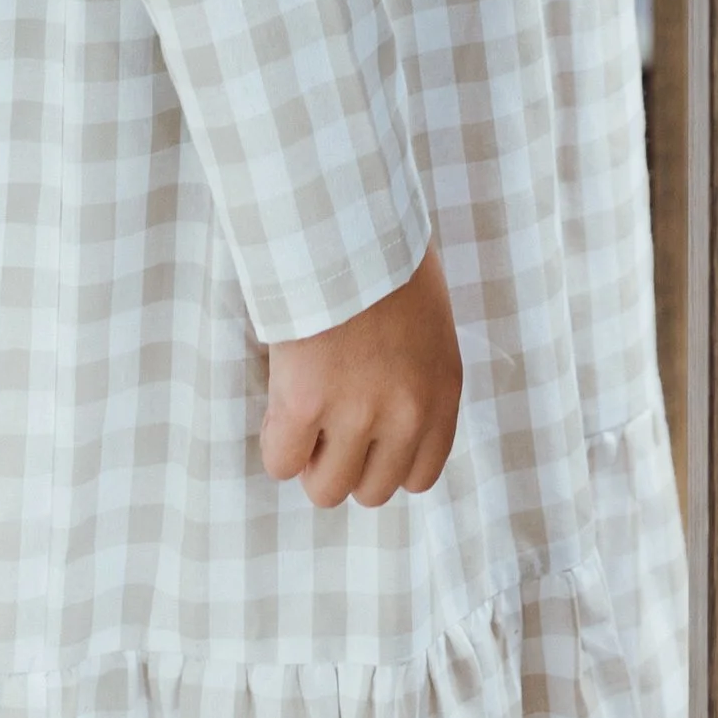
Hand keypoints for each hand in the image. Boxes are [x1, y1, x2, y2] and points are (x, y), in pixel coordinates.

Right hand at [261, 242, 462, 507]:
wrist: (347, 226)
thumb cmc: (384, 261)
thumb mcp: (426, 328)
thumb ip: (413, 380)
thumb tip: (381, 422)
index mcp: (441, 394)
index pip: (421, 475)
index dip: (385, 461)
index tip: (366, 437)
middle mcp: (406, 414)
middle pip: (372, 490)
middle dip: (346, 462)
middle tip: (328, 421)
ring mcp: (356, 415)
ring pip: (326, 489)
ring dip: (310, 459)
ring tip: (304, 413)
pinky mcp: (305, 406)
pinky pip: (281, 462)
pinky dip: (276, 441)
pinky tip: (281, 402)